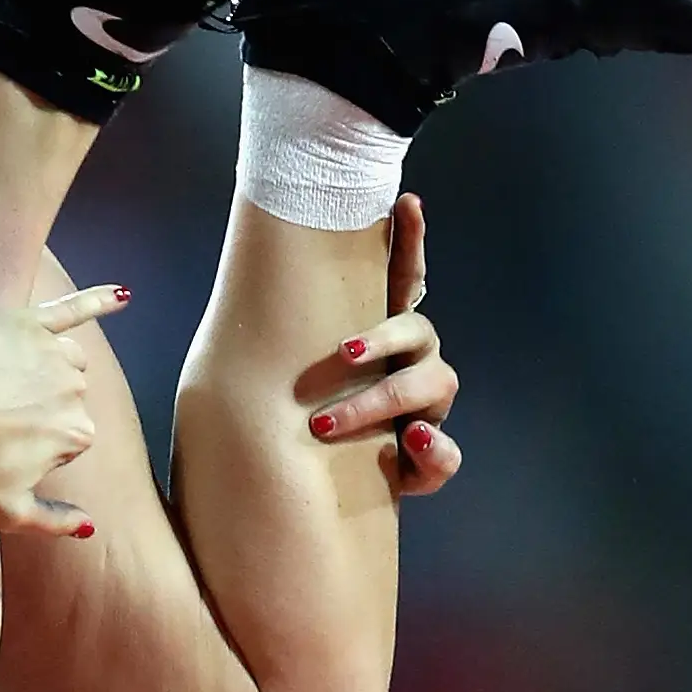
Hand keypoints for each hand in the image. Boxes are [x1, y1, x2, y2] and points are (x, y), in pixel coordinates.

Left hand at [0, 286, 125, 537]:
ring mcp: (50, 352)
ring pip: (67, 359)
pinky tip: (122, 295)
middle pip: (70, 397)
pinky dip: (98, 301)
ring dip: (50, 369)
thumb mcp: (8, 513)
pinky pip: (72, 308)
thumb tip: (88, 526)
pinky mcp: (24, 324)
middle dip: (43, 408)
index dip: (38, 445)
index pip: (71, 438)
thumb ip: (56, 522)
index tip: (5, 449)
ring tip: (9, 385)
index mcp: (77, 435)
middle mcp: (74, 390)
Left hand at [302, 195, 461, 498]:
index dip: (409, 242)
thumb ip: (287, 335)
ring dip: (385, 398)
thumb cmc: (298, 425)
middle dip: (381, 338)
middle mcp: (413, 364)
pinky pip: (444, 452)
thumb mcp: (290, 378)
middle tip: (341, 352)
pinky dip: (433, 449)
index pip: (402, 281)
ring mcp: (426, 410)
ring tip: (333, 421)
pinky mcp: (427, 458)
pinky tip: (411, 443)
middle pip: (417, 330)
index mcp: (382, 339)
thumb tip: (246, 281)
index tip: (406, 203)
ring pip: (433, 385)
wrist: (309, 489)